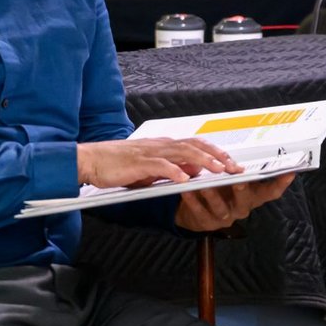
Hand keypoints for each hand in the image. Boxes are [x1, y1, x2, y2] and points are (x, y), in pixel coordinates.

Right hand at [77, 137, 238, 189]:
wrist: (92, 160)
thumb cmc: (118, 164)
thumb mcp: (151, 168)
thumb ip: (172, 168)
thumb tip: (192, 172)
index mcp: (164, 146)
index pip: (196, 145)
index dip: (216, 152)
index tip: (232, 163)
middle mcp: (161, 146)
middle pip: (196, 146)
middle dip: (217, 156)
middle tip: (234, 167)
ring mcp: (151, 153)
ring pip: (183, 153)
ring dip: (203, 161)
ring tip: (218, 171)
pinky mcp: (138, 163)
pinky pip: (160, 166)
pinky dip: (174, 172)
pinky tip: (185, 180)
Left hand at [177, 172, 294, 230]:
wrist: (196, 211)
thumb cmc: (219, 191)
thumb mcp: (233, 181)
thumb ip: (237, 172)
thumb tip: (242, 158)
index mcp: (252, 196)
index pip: (271, 192)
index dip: (281, 183)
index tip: (290, 172)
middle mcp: (242, 208)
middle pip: (246, 199)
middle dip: (242, 189)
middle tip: (239, 179)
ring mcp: (225, 217)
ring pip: (220, 207)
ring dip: (212, 195)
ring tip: (204, 185)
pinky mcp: (207, 224)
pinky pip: (200, 212)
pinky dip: (193, 201)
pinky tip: (188, 191)